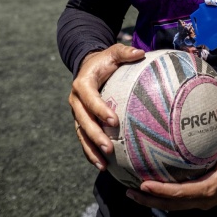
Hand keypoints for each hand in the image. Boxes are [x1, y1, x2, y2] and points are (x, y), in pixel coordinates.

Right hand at [69, 44, 144, 170]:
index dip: (100, 110)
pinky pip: (83, 139)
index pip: (90, 98)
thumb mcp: (113, 52)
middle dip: (95, 136)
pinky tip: (101, 165)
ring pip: (81, 134)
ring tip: (103, 164)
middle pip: (83, 121)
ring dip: (91, 150)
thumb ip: (124, 52)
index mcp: (83, 84)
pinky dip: (90, 152)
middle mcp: (76, 101)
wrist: (88, 67)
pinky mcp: (80, 122)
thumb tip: (140, 53)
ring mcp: (77, 113)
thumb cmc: (104, 61)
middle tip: (109, 148)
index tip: (114, 121)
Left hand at [126, 107, 216, 210]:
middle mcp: (204, 199)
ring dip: (153, 202)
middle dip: (149, 200)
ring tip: (132, 193)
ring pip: (173, 207)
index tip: (144, 185)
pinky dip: (163, 198)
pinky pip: (179, 202)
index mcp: (210, 187)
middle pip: (172, 205)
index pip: (181, 193)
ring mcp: (202, 202)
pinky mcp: (201, 200)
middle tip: (129, 191)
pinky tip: (149, 189)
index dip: (162, 191)